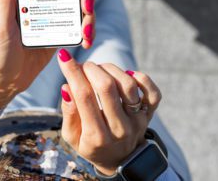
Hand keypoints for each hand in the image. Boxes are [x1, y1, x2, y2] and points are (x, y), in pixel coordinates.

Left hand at [0, 0, 96, 108]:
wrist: (5, 80)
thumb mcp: (0, 26)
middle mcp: (43, 1)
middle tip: (88, 8)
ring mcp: (53, 17)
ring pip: (80, 7)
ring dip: (90, 17)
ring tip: (87, 34)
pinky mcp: (60, 32)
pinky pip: (79, 26)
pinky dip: (87, 31)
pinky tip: (86, 40)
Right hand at [57, 49, 161, 175]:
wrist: (119, 160)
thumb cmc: (91, 144)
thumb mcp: (72, 136)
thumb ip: (68, 113)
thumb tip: (66, 87)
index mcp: (96, 136)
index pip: (84, 96)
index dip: (72, 72)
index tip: (64, 56)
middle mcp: (119, 128)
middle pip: (107, 87)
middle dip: (91, 68)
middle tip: (83, 66)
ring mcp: (137, 121)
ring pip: (128, 85)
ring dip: (111, 69)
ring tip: (100, 69)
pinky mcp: (149, 114)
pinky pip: (153, 92)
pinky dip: (142, 78)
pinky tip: (128, 74)